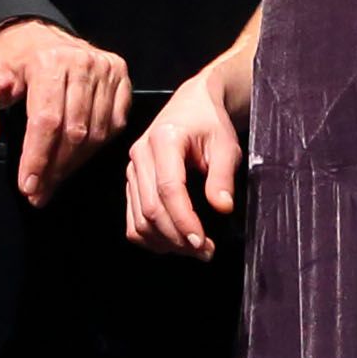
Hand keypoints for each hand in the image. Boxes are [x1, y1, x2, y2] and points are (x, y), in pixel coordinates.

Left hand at [0, 21, 133, 204]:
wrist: (34, 35)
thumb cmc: (8, 62)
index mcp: (48, 61)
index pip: (47, 122)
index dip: (38, 159)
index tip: (28, 186)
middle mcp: (83, 62)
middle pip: (74, 131)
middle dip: (55, 169)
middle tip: (39, 192)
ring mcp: (106, 68)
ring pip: (96, 133)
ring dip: (74, 164)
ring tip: (53, 180)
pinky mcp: (120, 76)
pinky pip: (114, 124)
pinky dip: (96, 147)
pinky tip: (74, 157)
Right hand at [127, 75, 249, 258]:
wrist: (192, 105)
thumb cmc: (210, 123)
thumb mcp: (226, 145)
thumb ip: (223, 176)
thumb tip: (222, 208)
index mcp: (164, 140)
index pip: (169, 189)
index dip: (184, 221)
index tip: (203, 242)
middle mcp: (140, 154)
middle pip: (151, 209)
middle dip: (177, 238)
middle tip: (205, 252)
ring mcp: (132, 169)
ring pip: (139, 219)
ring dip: (165, 242)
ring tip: (193, 250)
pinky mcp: (131, 181)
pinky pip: (132, 219)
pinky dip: (150, 238)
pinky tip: (172, 243)